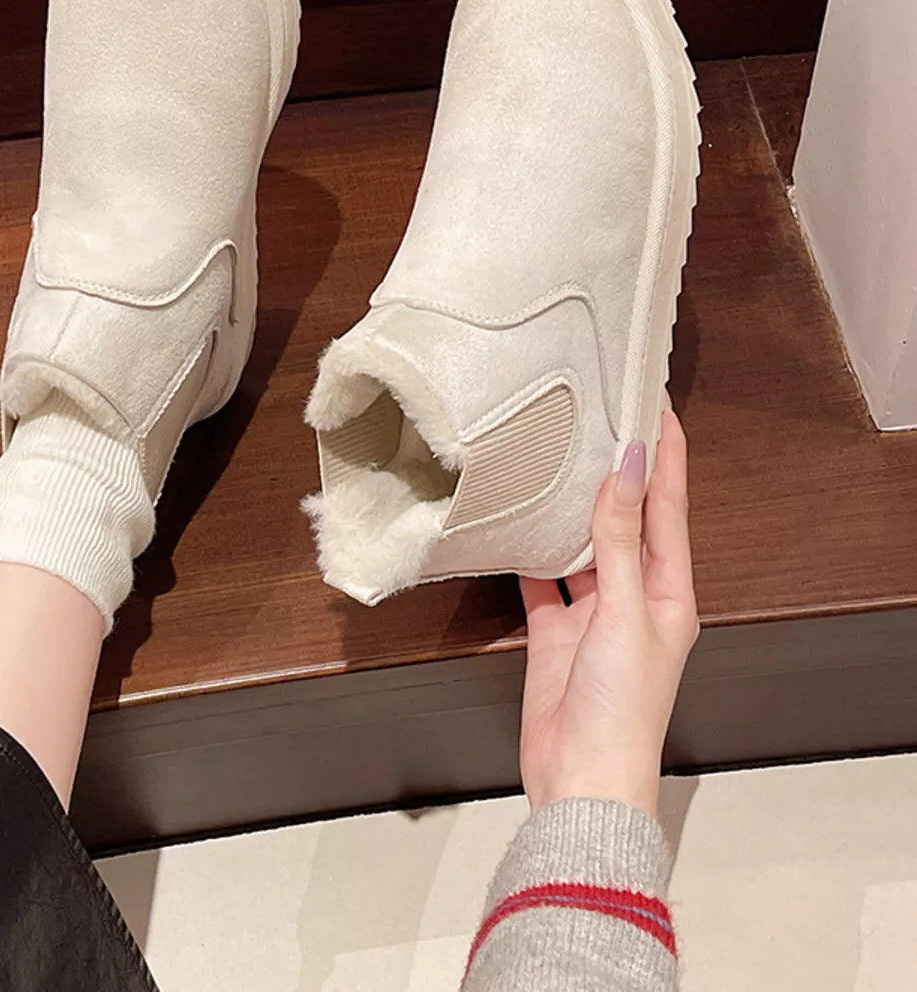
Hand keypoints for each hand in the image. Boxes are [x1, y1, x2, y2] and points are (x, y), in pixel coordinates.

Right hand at [518, 409, 698, 817]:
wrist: (582, 778)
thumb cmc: (622, 710)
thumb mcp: (624, 614)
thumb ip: (618, 541)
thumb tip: (625, 473)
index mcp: (668, 592)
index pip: (669, 508)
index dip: (666, 458)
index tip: (658, 410)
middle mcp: (633, 597)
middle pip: (626, 520)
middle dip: (619, 471)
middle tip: (604, 419)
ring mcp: (593, 614)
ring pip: (582, 545)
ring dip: (572, 507)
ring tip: (559, 458)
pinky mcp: (555, 632)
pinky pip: (542, 579)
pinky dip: (530, 552)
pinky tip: (518, 524)